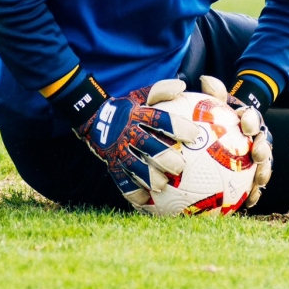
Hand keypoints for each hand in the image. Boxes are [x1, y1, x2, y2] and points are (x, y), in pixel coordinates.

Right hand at [75, 79, 201, 206]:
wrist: (93, 119)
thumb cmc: (127, 108)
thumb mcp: (140, 94)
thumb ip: (160, 90)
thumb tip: (182, 85)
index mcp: (138, 115)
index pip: (159, 120)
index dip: (177, 126)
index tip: (194, 134)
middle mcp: (128, 133)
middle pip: (147, 146)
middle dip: (163, 157)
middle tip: (180, 166)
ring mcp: (118, 150)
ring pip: (134, 166)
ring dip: (148, 177)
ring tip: (162, 186)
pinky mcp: (112, 165)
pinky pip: (121, 182)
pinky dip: (132, 192)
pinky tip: (145, 202)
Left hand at [200, 75, 271, 208]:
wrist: (224, 136)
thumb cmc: (217, 119)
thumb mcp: (215, 105)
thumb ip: (213, 93)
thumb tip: (205, 79)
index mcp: (248, 122)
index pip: (252, 119)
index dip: (252, 122)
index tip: (246, 126)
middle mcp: (256, 139)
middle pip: (264, 144)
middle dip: (264, 149)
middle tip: (258, 154)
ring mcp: (257, 158)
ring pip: (264, 166)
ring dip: (264, 173)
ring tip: (259, 182)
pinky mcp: (253, 176)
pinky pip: (254, 186)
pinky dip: (253, 194)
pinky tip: (248, 204)